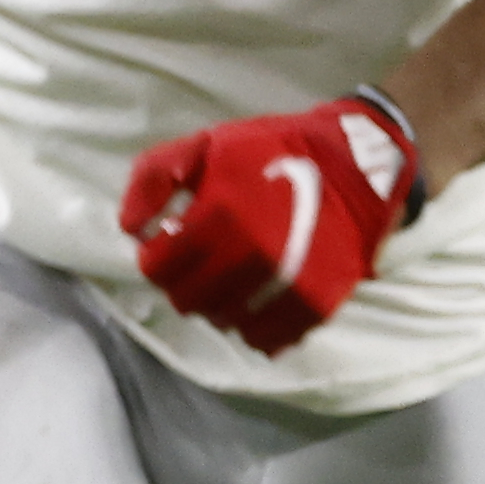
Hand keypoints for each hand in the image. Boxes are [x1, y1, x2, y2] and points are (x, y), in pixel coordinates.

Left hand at [119, 94, 421, 355]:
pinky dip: (254, 330)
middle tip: (194, 267)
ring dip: (215, 307)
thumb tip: (130, 228)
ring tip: (225, 282)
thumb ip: (153, 180)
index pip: (159, 267)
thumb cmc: (269, 150)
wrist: (354, 165)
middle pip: (189, 299)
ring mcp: (289, 283)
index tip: (164, 249)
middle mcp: (254, 254)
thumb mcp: (202, 144)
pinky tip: (253, 306)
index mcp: (220, 213)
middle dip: (181, 285)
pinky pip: (270, 339)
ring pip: (226, 322)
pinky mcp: (319, 302)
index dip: (153, 261)